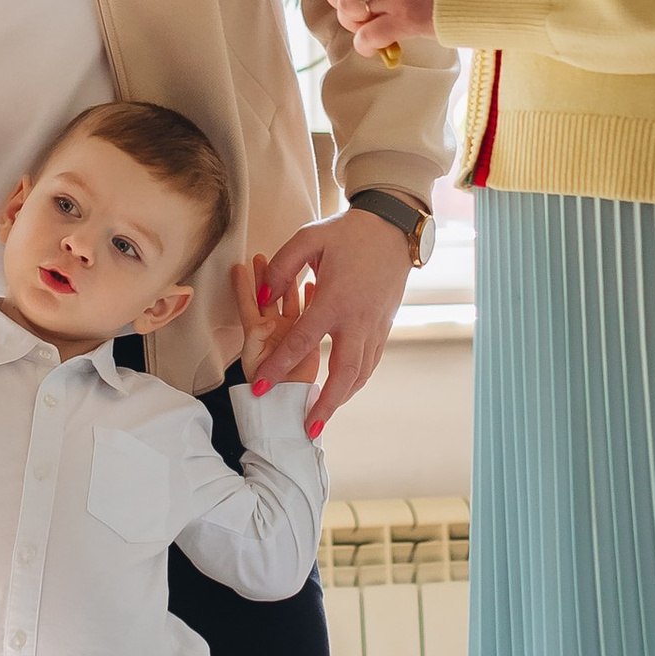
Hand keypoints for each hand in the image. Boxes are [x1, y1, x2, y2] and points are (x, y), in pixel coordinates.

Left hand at [247, 206, 411, 431]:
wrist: (394, 227)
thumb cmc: (348, 232)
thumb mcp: (307, 239)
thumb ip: (281, 269)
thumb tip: (263, 298)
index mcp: (335, 300)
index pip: (302, 342)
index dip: (279, 366)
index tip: (261, 387)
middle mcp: (357, 319)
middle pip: (343, 373)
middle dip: (326, 404)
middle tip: (308, 428)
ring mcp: (375, 324)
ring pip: (361, 372)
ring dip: (343, 397)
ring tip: (323, 415)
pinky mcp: (385, 324)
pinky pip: (371, 361)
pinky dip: (357, 380)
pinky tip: (345, 388)